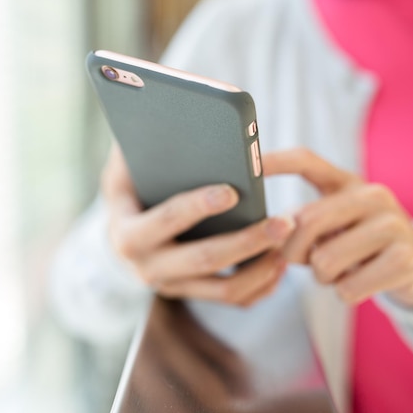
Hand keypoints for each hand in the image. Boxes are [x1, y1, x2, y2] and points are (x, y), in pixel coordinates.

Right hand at [101, 144, 293, 306]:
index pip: (165, 220)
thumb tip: (166, 112)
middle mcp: (147, 268)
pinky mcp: (193, 294)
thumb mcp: (123, 169)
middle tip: (284, 222)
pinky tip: (281, 261)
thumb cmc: (130, 193)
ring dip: (262, 267)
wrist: (124, 238)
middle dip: (247, 242)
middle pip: (204, 259)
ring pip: (225, 288)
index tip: (232, 191)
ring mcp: (173, 287)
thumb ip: (136, 144)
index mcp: (128, 234)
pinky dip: (262, 285)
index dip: (197, 207)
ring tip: (288, 240)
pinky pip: (234, 299)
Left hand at [262, 149, 412, 306]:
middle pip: (306, 221)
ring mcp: (393, 224)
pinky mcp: (406, 258)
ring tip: (339, 270)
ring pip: (325, 260)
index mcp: (347, 182)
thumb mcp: (333, 226)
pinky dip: (345, 292)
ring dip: (323, 277)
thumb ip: (300, 224)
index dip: (275, 161)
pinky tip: (360, 283)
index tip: (249, 163)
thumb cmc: (359, 245)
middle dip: (293, 252)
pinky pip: (349, 287)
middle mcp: (372, 195)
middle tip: (305, 261)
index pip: (306, 161)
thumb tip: (269, 232)